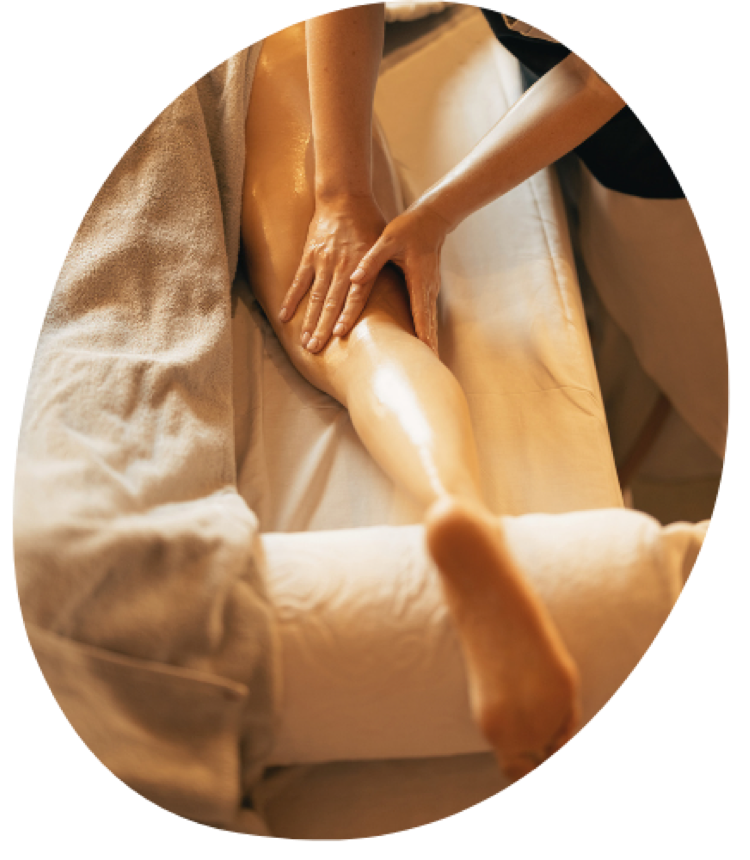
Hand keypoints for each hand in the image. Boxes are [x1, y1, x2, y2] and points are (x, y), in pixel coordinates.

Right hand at [279, 196, 386, 352]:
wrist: (343, 196)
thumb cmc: (368, 222)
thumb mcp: (383, 244)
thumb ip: (383, 270)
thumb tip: (403, 294)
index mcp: (360, 265)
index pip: (354, 296)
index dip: (346, 315)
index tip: (338, 334)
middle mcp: (340, 266)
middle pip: (330, 302)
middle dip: (322, 328)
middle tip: (315, 350)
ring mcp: (322, 261)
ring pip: (313, 297)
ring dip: (308, 321)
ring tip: (304, 342)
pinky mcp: (309, 256)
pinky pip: (298, 282)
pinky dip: (291, 300)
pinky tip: (284, 317)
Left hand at [348, 200, 450, 354]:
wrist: (432, 219)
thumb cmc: (409, 228)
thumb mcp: (387, 240)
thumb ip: (371, 260)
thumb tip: (353, 278)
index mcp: (417, 279)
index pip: (419, 311)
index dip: (422, 331)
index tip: (424, 350)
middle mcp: (427, 288)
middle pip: (429, 323)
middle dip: (429, 344)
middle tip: (429, 365)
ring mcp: (430, 290)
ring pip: (430, 321)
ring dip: (428, 340)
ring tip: (428, 361)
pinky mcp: (427, 289)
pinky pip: (427, 315)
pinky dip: (426, 330)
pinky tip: (423, 343)